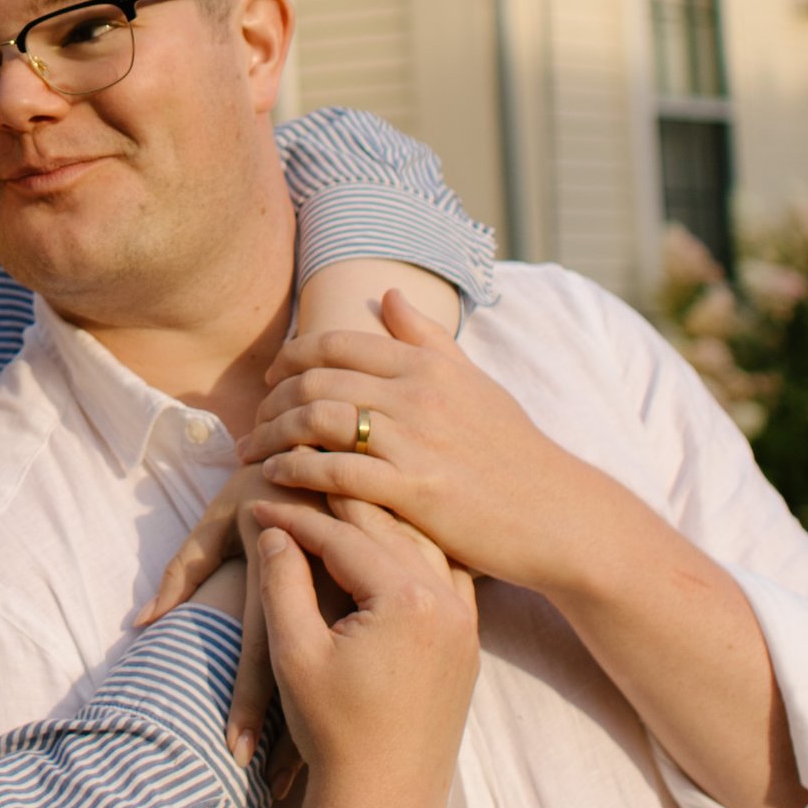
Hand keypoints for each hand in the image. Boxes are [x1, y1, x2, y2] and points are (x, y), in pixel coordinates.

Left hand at [242, 289, 597, 595]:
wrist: (556, 513)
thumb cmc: (513, 451)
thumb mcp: (474, 383)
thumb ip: (427, 340)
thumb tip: (388, 295)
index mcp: (428, 365)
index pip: (337, 343)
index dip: (291, 357)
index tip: (271, 379)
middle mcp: (418, 394)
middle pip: (316, 380)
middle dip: (272, 401)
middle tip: (251, 424)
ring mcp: (415, 441)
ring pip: (317, 421)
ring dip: (274, 436)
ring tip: (253, 454)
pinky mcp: (414, 489)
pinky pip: (336, 471)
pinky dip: (297, 471)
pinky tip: (277, 479)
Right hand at [245, 497, 480, 807]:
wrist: (385, 805)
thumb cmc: (333, 734)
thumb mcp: (292, 654)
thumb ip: (282, 580)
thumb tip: (274, 525)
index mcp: (405, 600)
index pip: (342, 533)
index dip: (295, 514)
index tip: (259, 499)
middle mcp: (446, 602)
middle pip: (386, 527)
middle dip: (337, 500)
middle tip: (297, 477)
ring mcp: (464, 621)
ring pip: (420, 542)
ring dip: (378, 518)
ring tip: (333, 499)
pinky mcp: (467, 640)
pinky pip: (443, 571)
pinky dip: (411, 548)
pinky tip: (383, 537)